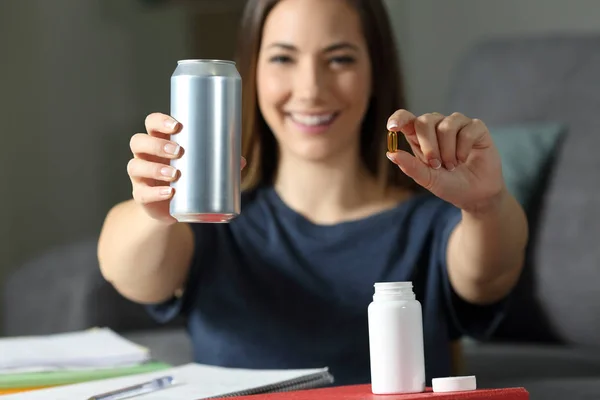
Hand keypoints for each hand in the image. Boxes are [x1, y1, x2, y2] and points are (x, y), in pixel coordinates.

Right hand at [127, 112, 246, 223]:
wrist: (173, 208)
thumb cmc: (188, 179)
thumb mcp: (202, 167)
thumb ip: (220, 162)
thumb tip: (241, 160)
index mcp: (158, 141)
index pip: (151, 123)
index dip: (159, 121)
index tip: (177, 125)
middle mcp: (145, 156)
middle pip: (139, 142)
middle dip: (157, 144)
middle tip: (179, 150)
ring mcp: (140, 177)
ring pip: (135, 166)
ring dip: (155, 168)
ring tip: (175, 174)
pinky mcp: (141, 196)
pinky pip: (142, 193)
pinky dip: (155, 193)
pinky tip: (170, 192)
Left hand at [385, 110, 504, 212]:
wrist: (474, 194)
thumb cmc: (448, 184)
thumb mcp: (428, 179)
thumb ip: (411, 166)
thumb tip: (391, 154)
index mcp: (420, 136)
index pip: (406, 118)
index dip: (398, 119)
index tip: (392, 128)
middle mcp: (437, 125)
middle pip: (425, 121)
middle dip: (428, 145)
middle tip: (436, 165)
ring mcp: (457, 124)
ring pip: (446, 126)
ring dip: (448, 151)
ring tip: (452, 165)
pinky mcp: (476, 127)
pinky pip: (467, 131)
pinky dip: (463, 149)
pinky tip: (464, 159)